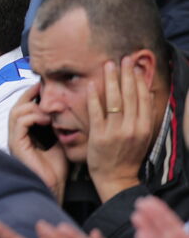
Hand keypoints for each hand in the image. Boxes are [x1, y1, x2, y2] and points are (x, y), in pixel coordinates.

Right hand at [8, 84, 67, 201]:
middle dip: (30, 95)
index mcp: (24, 133)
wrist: (54, 187)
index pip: (23, 107)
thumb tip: (63, 108)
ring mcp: (14, 139)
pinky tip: (47, 119)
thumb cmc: (56, 168)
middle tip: (44, 88)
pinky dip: (33, 116)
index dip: (32, 95)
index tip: (46, 87)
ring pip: (16, 112)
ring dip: (34, 107)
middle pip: (17, 106)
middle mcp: (16, 135)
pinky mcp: (16, 145)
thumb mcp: (58, 141)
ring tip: (50, 110)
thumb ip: (56, 126)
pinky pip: (20, 122)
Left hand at [86, 57, 152, 202]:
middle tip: (123, 58)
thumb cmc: (128, 155)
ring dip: (111, 80)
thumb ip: (143, 115)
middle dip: (126, 74)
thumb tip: (146, 93)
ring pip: (114, 100)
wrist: (116, 178)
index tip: (135, 66)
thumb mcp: (142, 135)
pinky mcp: (99, 135)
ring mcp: (115, 131)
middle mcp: (132, 127)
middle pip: (129, 95)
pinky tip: (91, 84)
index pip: (143, 98)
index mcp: (144, 127)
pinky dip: (94, 97)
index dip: (139, 80)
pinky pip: (96, 112)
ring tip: (108, 65)